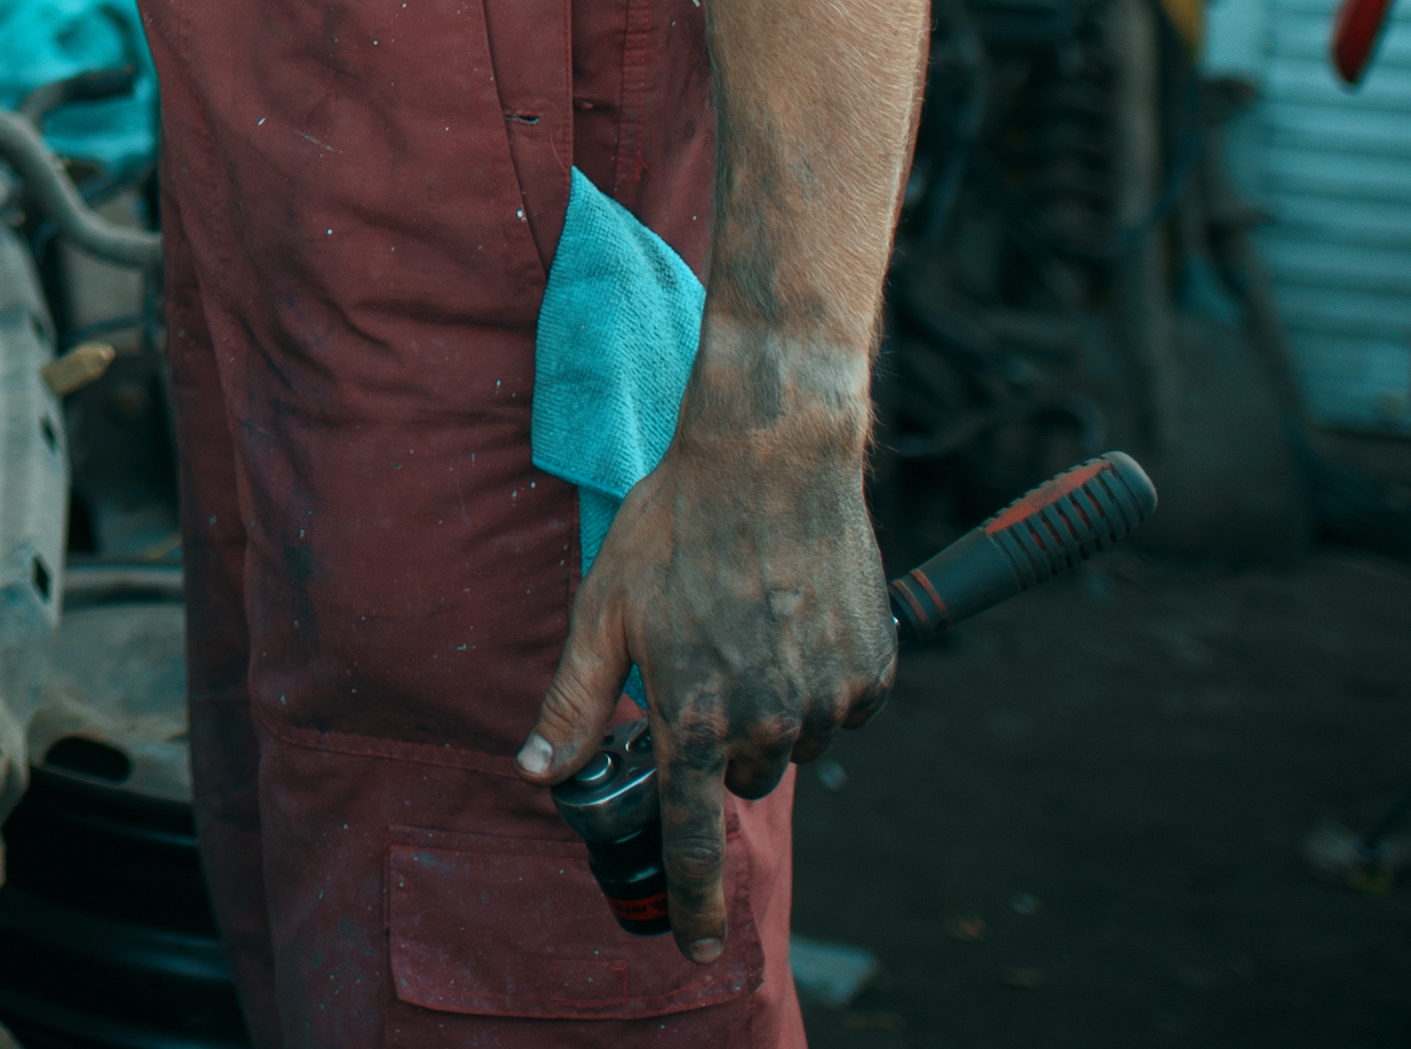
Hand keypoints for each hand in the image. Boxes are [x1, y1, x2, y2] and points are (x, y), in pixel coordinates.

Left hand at [514, 377, 896, 961]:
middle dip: (717, 740)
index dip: (695, 903)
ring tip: (745, 620)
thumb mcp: (603, 609)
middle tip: (700, 659)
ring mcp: (827, 700)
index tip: (698, 951)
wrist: (770, 458)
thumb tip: (537, 774)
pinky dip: (814, 679)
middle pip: (738, 776)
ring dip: (768, 707)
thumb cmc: (673, 527)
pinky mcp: (873, 674)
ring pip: (790, 741)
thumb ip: (575, 704)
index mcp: (695, 715)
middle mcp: (767, 722)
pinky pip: (838, 706)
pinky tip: (791, 616)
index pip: (691, 838)